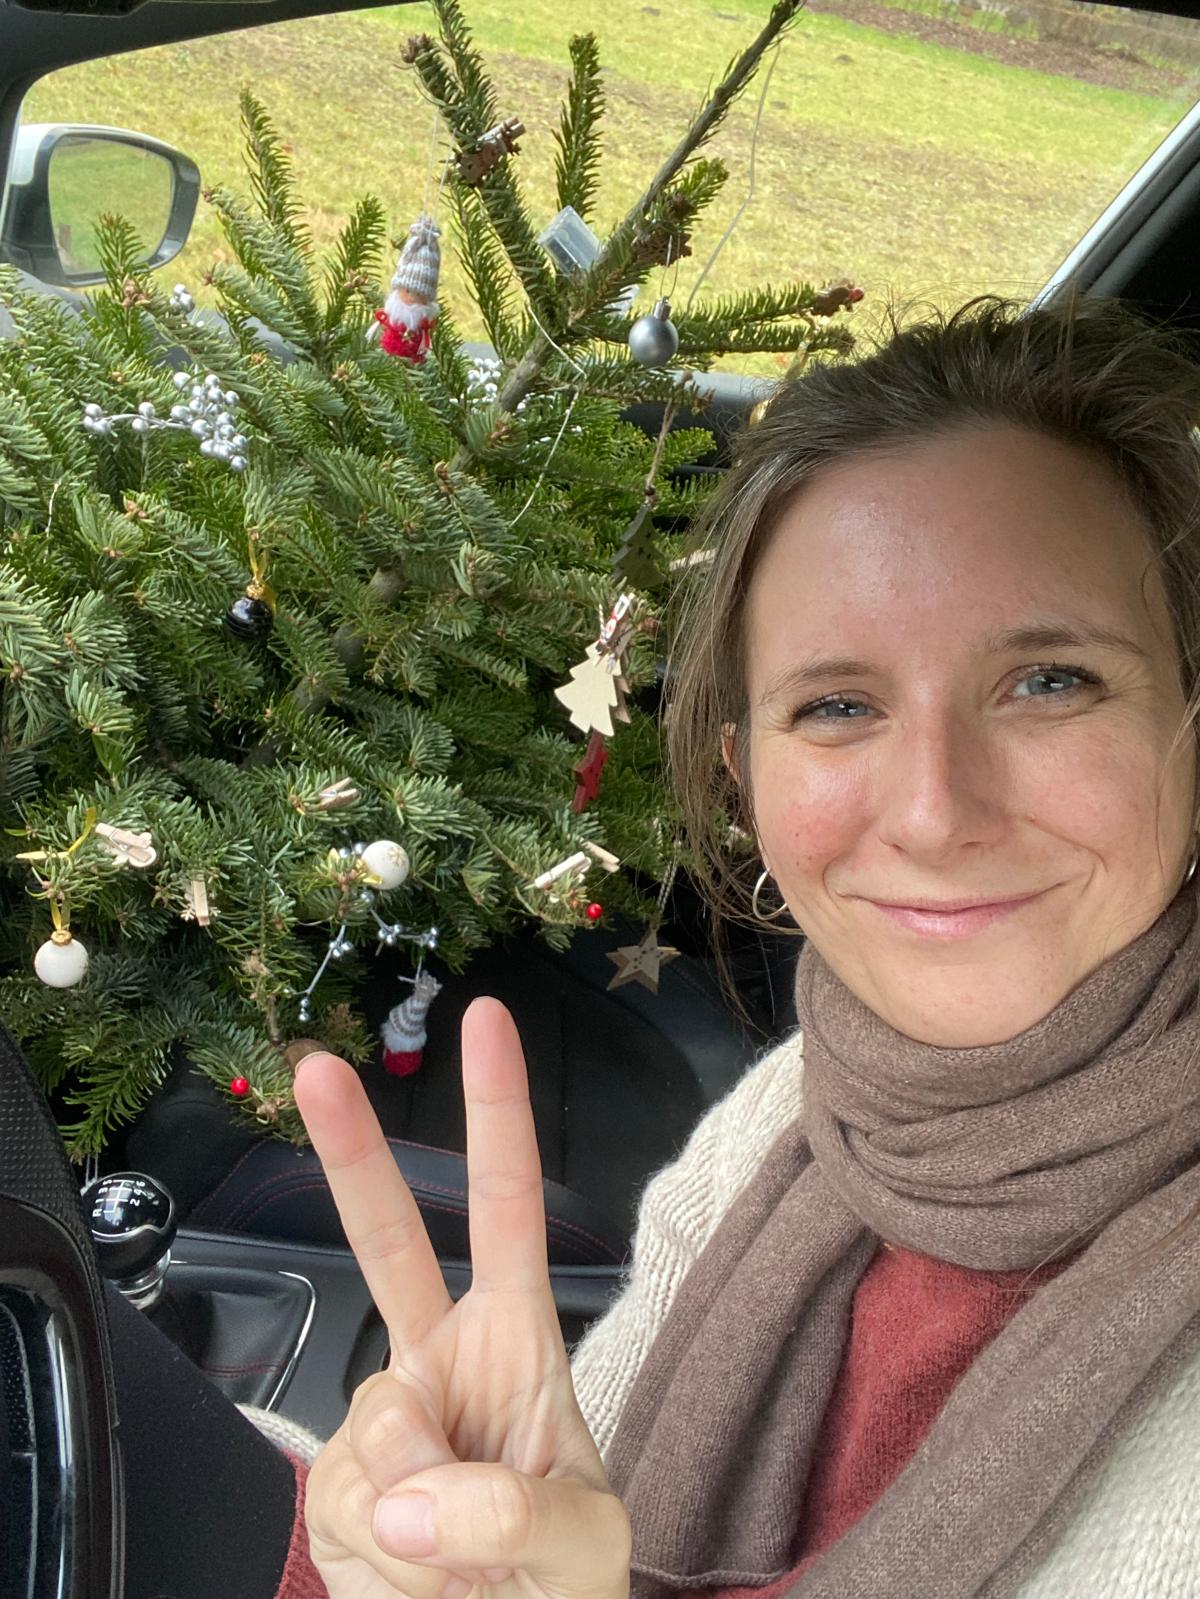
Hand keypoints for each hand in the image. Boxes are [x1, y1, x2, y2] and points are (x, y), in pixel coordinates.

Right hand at [293, 996, 631, 1598]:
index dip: (497, 1113)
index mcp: (518, 1340)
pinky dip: (386, 1557)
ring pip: (374, 1429)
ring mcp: (386, 1423)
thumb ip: (512, 1512)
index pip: (509, 1208)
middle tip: (315, 1069)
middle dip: (351, 1154)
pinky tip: (414, 1570)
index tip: (486, 1020)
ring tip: (464, 1557)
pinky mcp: (341, 1488)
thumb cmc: (569, 1588)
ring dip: (422, 1513)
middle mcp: (441, 1361)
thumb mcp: (584, 1549)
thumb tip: (406, 1486)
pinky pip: (343, 1503)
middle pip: (386, 1241)